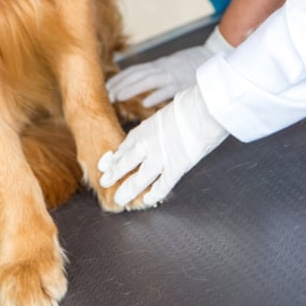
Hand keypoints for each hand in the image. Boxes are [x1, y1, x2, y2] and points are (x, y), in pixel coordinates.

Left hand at [98, 84, 227, 207]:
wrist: (202, 109)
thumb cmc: (189, 106)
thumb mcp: (166, 114)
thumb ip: (160, 127)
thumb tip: (161, 130)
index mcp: (144, 129)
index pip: (125, 147)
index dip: (116, 157)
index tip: (107, 164)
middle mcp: (147, 145)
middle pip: (126, 163)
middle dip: (114, 174)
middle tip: (104, 182)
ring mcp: (160, 158)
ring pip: (139, 179)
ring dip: (128, 190)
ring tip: (119, 200)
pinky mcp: (176, 167)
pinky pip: (163, 185)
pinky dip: (155, 194)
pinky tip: (148, 200)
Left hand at [106, 26, 231, 107]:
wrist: (212, 57)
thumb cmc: (191, 64)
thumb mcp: (171, 66)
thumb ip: (158, 74)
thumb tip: (142, 84)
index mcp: (159, 65)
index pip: (134, 70)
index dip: (120, 78)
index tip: (107, 86)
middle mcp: (162, 69)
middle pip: (137, 75)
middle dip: (121, 84)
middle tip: (107, 95)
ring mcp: (172, 76)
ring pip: (148, 81)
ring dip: (131, 89)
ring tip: (118, 97)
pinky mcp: (183, 85)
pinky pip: (167, 91)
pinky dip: (156, 96)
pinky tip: (145, 104)